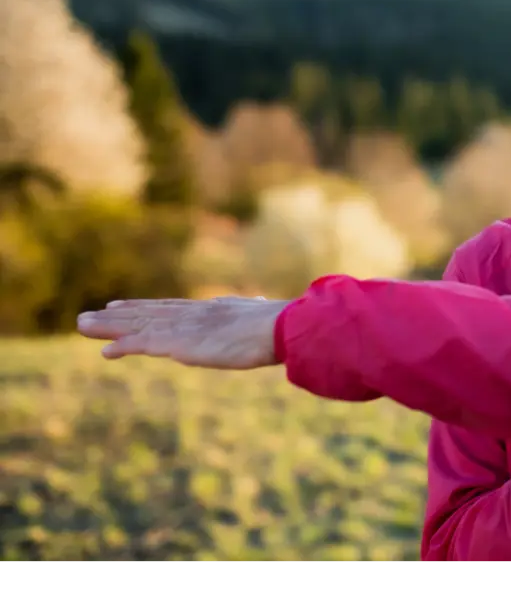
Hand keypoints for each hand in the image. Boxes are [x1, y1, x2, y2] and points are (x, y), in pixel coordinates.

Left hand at [76, 295, 288, 369]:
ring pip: (138, 325)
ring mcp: (186, 328)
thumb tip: (261, 306)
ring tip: (83, 324)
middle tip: (90, 315)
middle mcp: (193, 314)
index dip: (144, 307)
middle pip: (147, 313)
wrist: (281, 328)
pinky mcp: (182, 344)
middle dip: (118, 315)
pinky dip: (124, 346)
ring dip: (109, 327)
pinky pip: (145, 344)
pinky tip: (105, 352)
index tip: (122, 305)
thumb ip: (253, 314)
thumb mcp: (263, 317)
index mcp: (212, 310)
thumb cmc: (281, 326)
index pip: (170, 307)